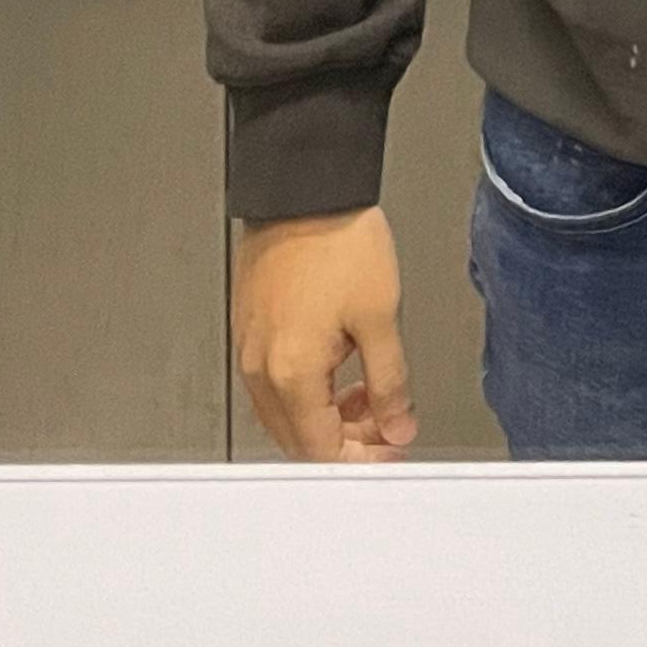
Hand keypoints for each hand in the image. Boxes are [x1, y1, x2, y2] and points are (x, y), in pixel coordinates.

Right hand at [232, 205, 417, 461]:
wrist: (304, 187)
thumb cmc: (337, 239)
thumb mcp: (381, 316)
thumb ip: (391, 383)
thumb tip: (397, 424)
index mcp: (290, 373)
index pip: (320, 450)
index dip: (362, 459)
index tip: (391, 448)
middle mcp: (260, 366)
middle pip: (298, 437)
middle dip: (346, 441)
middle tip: (387, 425)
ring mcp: (250, 345)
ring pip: (285, 411)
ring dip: (327, 415)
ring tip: (369, 391)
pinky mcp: (249, 325)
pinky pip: (274, 380)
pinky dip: (307, 388)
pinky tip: (338, 365)